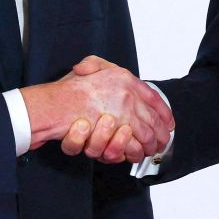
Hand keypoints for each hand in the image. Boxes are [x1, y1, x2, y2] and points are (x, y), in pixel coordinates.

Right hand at [20, 55, 173, 157]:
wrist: (49, 107)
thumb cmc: (65, 91)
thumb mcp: (85, 68)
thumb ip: (96, 65)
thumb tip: (102, 69)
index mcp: (123, 78)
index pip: (152, 96)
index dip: (163, 112)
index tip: (169, 123)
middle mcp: (125, 93)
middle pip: (152, 119)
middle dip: (158, 135)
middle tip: (159, 144)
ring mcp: (120, 112)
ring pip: (142, 135)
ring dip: (145, 146)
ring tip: (146, 150)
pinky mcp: (113, 132)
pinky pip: (128, 147)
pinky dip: (130, 152)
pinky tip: (129, 153)